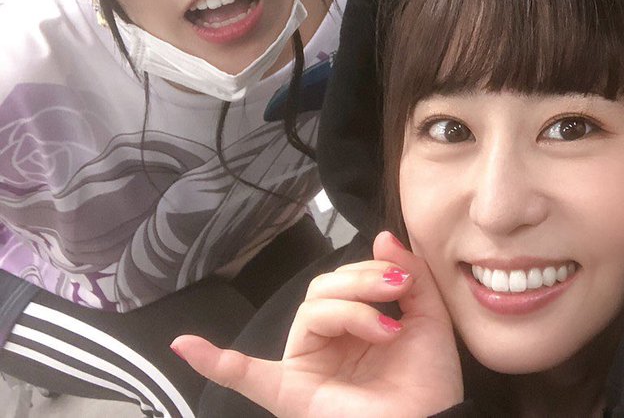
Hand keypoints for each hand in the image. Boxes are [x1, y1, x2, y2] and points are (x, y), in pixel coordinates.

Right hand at [172, 232, 462, 417]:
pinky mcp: (292, 392)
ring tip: (384, 328)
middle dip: (360, 281)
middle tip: (395, 292)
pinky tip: (187, 345)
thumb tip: (381, 236)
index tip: (404, 279)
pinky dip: (216, 361)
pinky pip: (246, 376)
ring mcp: (308, 366)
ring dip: (349, 308)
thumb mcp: (428, 315)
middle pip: (323, 289)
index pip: (344, 281)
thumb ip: (409, 273)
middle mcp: (329, 345)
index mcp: (356, 328)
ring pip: (310, 311)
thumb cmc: (430, 381)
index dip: (370, 270)